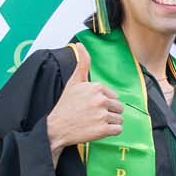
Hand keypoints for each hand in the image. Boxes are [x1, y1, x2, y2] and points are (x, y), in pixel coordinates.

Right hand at [46, 43, 122, 162]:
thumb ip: (82, 63)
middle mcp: (101, 100)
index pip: (113, 96)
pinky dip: (111, 131)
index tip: (90, 105)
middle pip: (118, 107)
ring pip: (119, 118)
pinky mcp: (103, 130)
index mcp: (96, 87)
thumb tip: (80, 44)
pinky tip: (98, 129)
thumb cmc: (66, 105)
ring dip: (110, 122)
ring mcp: (102, 115)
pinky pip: (118, 130)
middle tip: (93, 115)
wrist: (56, 127)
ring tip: (95, 122)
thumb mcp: (74, 82)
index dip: (104, 102)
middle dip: (109, 112)